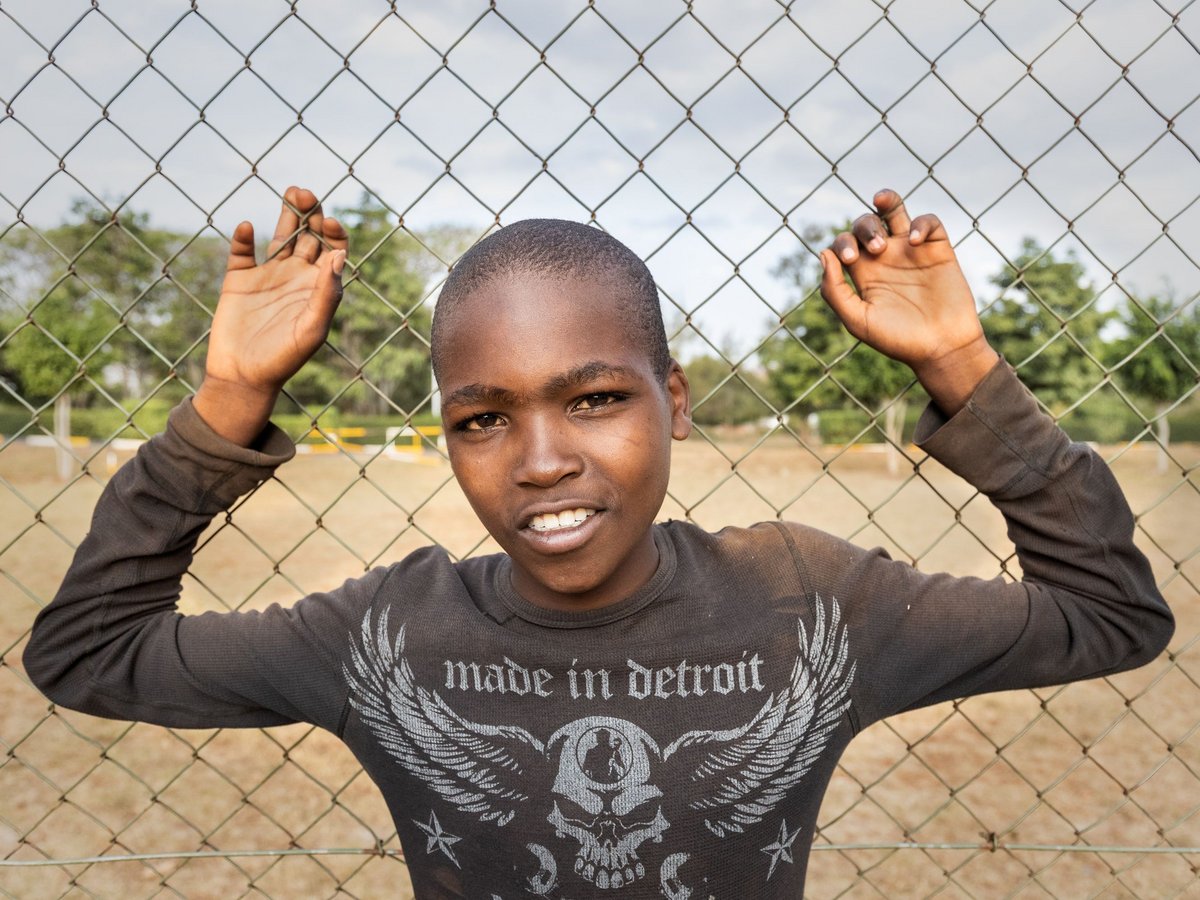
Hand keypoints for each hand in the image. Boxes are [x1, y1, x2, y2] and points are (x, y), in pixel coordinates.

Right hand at [194, 187, 347, 444]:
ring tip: (291, 191)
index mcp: (319, 287)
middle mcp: (296, 277)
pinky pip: (242, 251)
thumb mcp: (311, 330)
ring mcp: (268, 276)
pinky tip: (245, 229)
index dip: (334, 231)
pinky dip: (243, 237)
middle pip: (309, 234)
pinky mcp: (239, 280)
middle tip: (305, 193)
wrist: (244, 377)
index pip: (334, 249)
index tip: (326, 221)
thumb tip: (337, 257)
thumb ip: (326, 294)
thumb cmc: (284, 359)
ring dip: (287, 213)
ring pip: (281, 235)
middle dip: (311, 212)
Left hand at [819, 189, 998, 414]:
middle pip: (866, 223)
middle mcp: (885, 258)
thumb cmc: (897, 339)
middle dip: (864, 227)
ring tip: (881, 203)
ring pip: (894, 211)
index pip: (844, 243)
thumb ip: (835, 291)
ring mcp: (911, 251)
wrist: (940, 348)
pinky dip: (921, 222)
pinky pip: (929, 222)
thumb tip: (823, 254)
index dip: (842, 243)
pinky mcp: (938, 250)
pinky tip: (914, 239)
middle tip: (874, 250)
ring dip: (886, 202)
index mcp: (863, 273)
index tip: (850, 260)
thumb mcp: (858, 320)